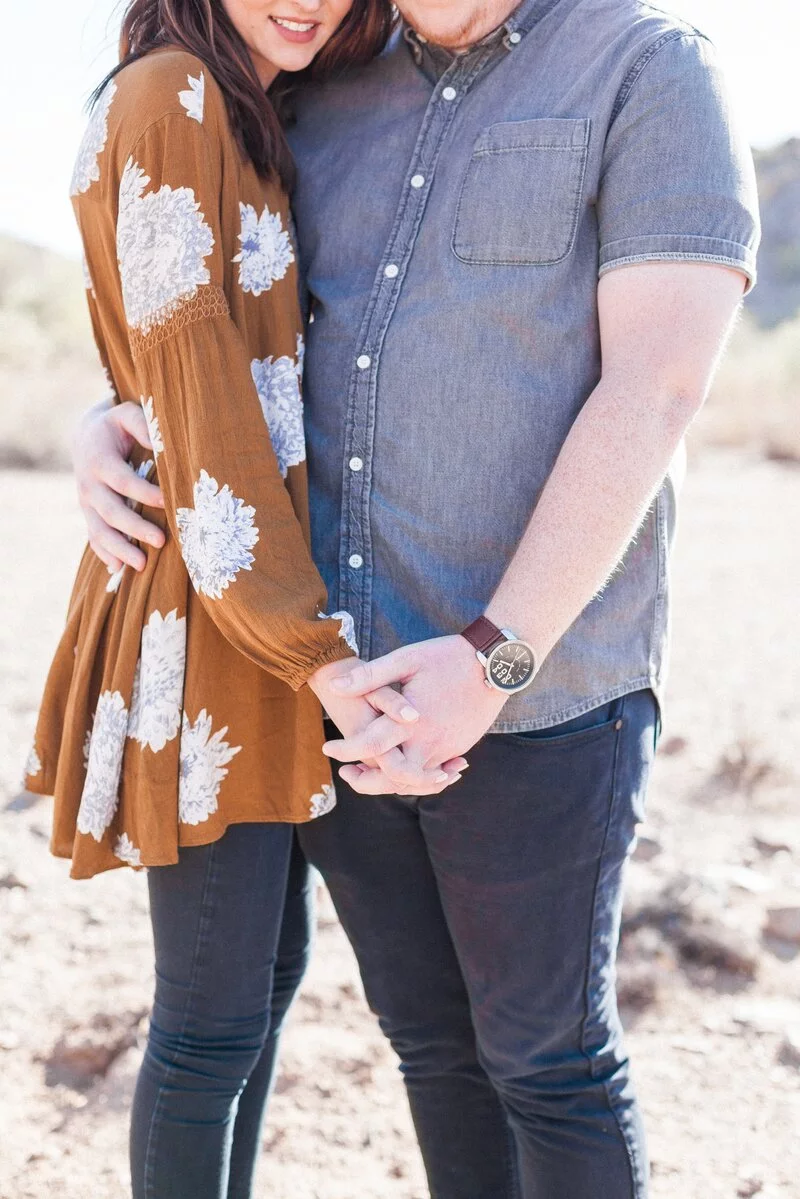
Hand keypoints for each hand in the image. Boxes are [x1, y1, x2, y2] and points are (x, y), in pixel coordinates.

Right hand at [74, 400, 164, 572]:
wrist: (86, 437)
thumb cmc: (116, 426)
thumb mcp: (126, 415)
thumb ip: (142, 424)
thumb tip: (161, 443)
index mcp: (99, 460)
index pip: (123, 481)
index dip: (144, 493)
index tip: (168, 502)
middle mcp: (88, 485)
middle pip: (111, 511)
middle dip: (135, 528)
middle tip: (160, 540)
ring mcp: (86, 503)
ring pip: (99, 530)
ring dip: (120, 549)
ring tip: (142, 565)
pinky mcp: (89, 515)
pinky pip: (94, 538)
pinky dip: (105, 554)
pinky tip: (120, 570)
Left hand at [308, 657, 466, 795]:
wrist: (496, 664)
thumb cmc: (448, 657)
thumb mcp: (406, 659)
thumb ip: (369, 676)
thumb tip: (334, 686)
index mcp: (412, 720)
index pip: (369, 746)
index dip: (345, 750)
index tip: (328, 748)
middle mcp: (429, 741)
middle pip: (392, 778)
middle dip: (366, 783)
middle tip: (347, 773)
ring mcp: (447, 749)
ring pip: (414, 782)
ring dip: (389, 784)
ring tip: (370, 773)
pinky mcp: (458, 748)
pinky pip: (433, 774)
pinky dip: (414, 779)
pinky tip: (401, 769)